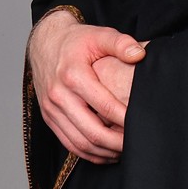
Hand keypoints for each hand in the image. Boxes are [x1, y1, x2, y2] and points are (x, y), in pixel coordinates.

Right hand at [27, 8, 146, 162]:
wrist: (45, 43)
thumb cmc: (76, 41)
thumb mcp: (99, 35)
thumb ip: (120, 43)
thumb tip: (139, 55)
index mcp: (73, 75)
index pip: (104, 106)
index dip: (125, 119)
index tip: (143, 124)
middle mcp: (59, 95)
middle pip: (91, 131)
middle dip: (117, 143)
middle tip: (138, 144)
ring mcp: (51, 109)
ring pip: (80, 143)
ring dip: (104, 152)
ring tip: (125, 151)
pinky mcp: (49, 118)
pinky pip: (69, 144)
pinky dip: (90, 153)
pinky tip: (108, 152)